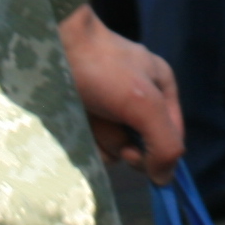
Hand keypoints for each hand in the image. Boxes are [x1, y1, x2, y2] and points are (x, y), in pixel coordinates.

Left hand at [57, 5, 186, 178]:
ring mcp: (110, 108)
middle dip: (124, 143)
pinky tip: (75, 119)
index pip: (172, 138)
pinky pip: (93, 143)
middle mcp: (139, 99)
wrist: (51, 45)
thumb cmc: (103, 69)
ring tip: (88, 113)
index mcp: (161, 89)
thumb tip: (164, 179)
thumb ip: (165, 142)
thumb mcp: (145, 103)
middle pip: (141, 146)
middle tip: (108, 127)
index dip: (158, 153)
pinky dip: (85, 138)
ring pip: (115, 148)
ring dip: (101, 139)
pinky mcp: (86, 116)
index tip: (135, 155)